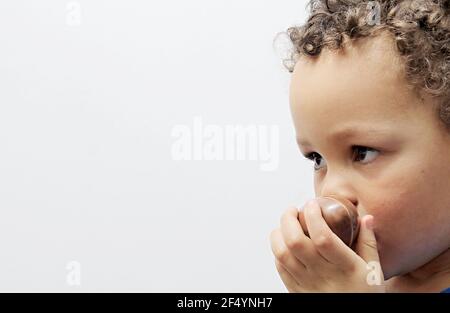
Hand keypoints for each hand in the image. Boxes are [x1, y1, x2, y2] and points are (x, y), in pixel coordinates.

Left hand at [269, 199, 385, 291]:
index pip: (322, 237)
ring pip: (282, 254)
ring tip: (285, 224)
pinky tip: (284, 243)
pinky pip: (280, 267)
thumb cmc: (364, 294)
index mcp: (345, 266)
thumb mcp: (374, 270)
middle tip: (293, 210)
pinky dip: (277, 251)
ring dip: (278, 233)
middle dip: (288, 219)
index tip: (312, 204)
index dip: (313, 216)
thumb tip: (366, 218)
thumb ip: (368, 242)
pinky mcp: (295, 291)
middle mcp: (322, 275)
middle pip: (295, 242)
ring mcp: (306, 284)